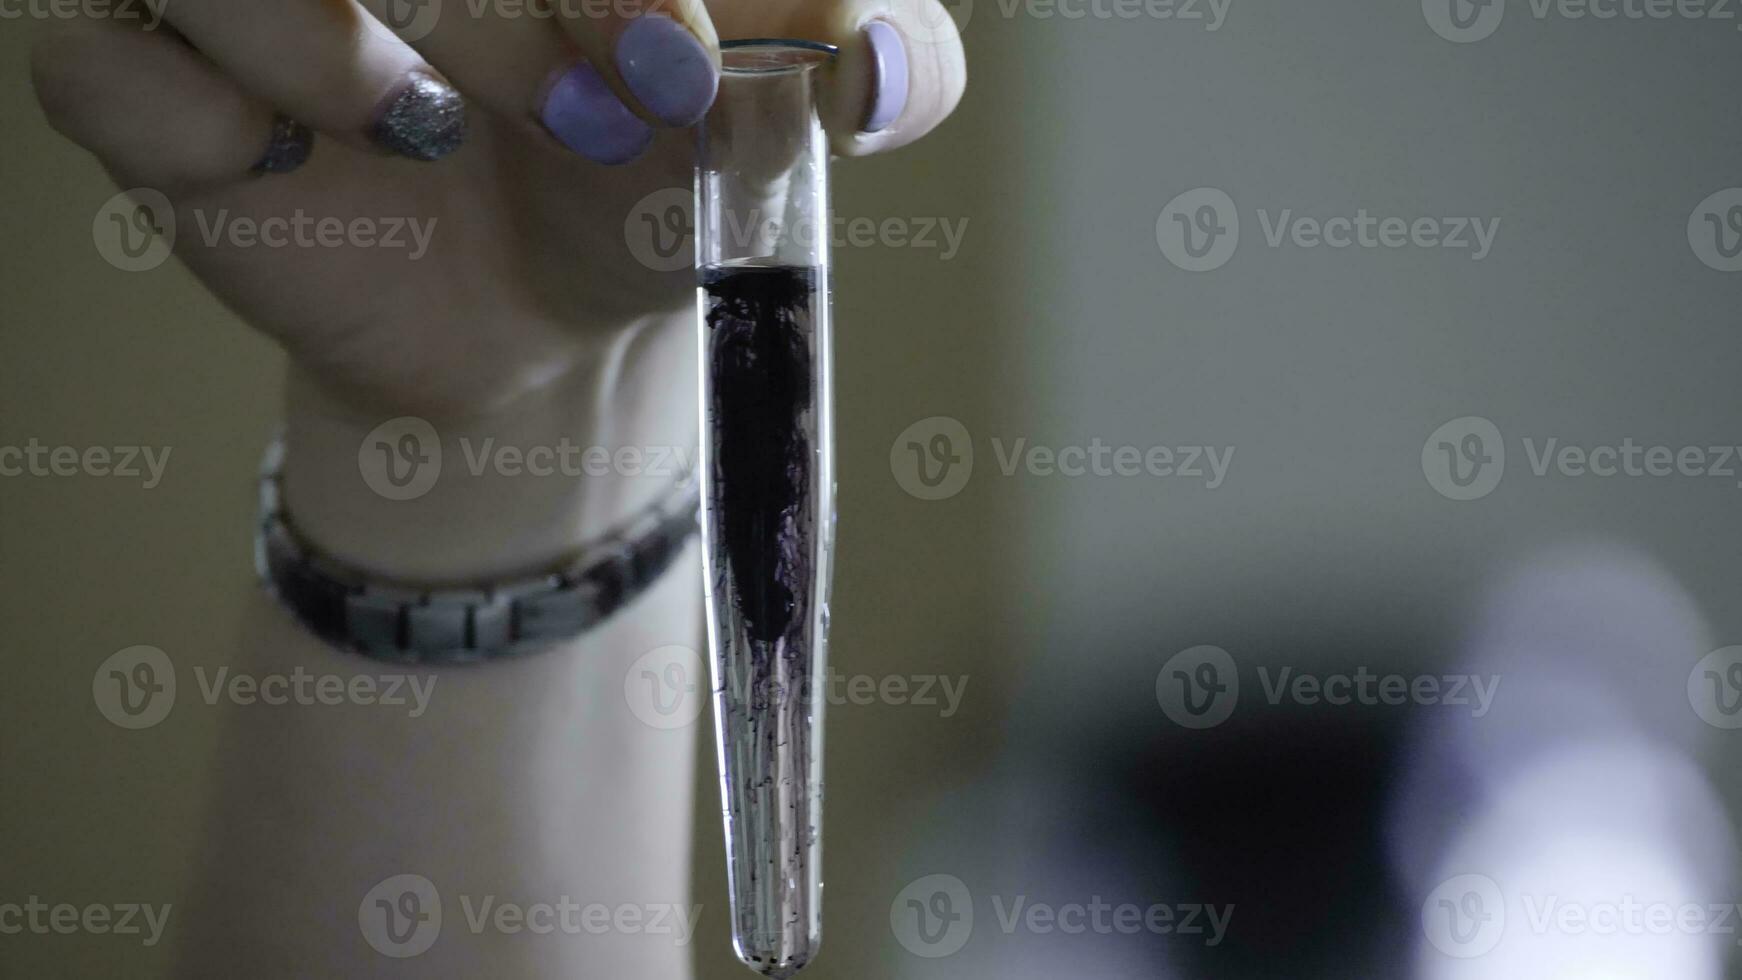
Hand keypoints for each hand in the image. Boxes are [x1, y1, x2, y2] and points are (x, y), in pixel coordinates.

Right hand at [32, 0, 965, 579]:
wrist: (555, 316)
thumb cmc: (655, 165)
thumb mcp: (778, 101)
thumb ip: (867, 45)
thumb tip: (885, 73)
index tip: (676, 60)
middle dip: (491, 0)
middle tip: (599, 102)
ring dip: (318, 36)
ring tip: (429, 128)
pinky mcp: (143, 76)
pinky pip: (97, 56)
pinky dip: (196, 114)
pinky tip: (284, 157)